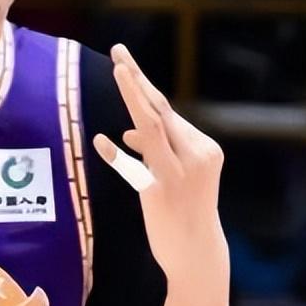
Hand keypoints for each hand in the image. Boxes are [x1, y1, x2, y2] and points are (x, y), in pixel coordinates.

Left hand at [93, 45, 228, 305]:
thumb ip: (154, 151)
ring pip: (152, 129)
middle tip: (117, 52)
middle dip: (137, 79)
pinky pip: (136, 169)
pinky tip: (102, 141)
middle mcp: (196, 156)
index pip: (166, 111)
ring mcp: (179, 175)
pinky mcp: (161, 194)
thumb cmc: (184, 211)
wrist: (197, 254)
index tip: (122, 59)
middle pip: (160, 110)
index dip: (142, 84)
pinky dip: (118, 155)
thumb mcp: (173, 176)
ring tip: (117, 71)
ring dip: (134, 98)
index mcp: (203, 148)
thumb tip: (128, 131)